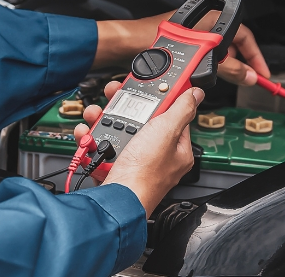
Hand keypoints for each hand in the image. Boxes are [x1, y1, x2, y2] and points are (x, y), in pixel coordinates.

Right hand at [73, 81, 202, 216]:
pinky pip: (102, 147)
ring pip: (118, 131)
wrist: (116, 199)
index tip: (149, 84)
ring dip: (103, 119)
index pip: (173, 115)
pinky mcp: (114, 167)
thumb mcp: (167, 131)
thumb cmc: (144, 172)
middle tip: (114, 95)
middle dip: (124, 106)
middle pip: (141, 120)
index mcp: (176, 149)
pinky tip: (89, 135)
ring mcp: (134, 162)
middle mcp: (156, 157)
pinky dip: (93, 139)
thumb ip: (182, 109)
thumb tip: (196, 94)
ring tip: (97, 115)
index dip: (160, 98)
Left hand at [94, 10, 270, 85]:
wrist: (123, 45)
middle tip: (244, 80)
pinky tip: (198, 80)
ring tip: (220, 81)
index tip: (262, 73)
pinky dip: (202, 71)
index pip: (244, 37)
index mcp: (209, 20)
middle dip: (237, 64)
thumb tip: (247, 76)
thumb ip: (228, 68)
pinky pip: (198, 60)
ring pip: (214, 56)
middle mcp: (201, 26)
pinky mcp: (178, 47)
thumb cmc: (148, 39)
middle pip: (230, 47)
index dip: (255, 56)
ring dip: (219, 69)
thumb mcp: (199, 57)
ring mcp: (189, 37)